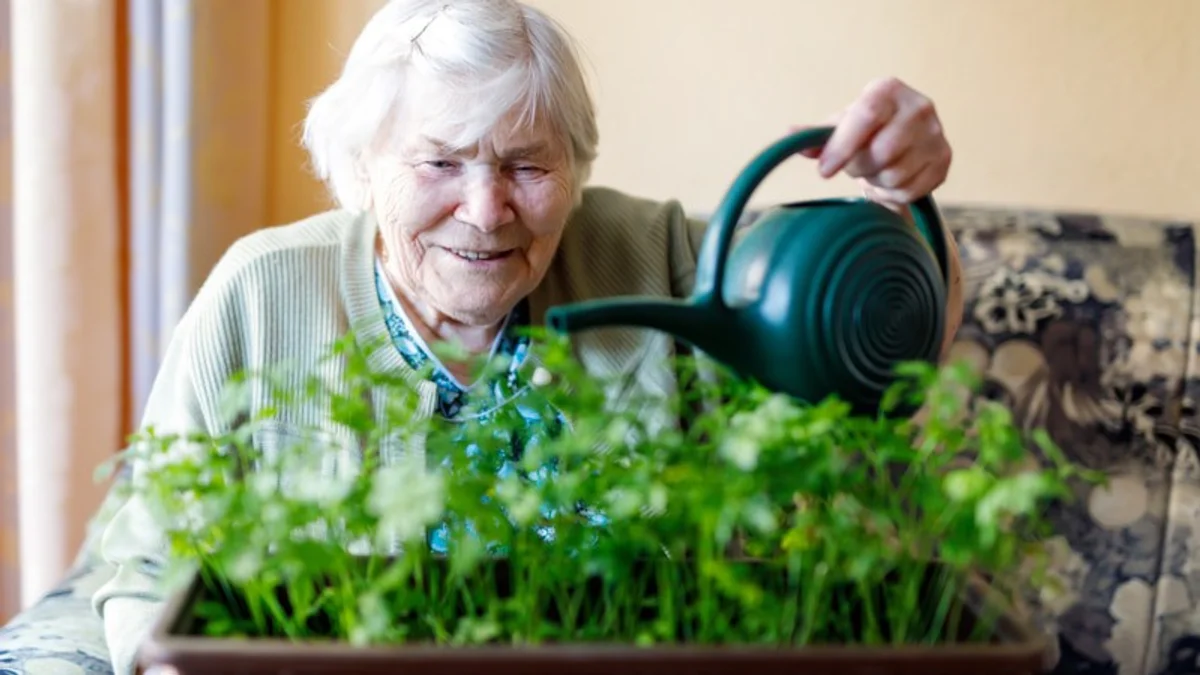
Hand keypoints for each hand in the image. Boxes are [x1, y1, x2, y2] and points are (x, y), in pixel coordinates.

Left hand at [796, 77, 951, 210]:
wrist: (904, 139)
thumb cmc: (863, 130)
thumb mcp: (838, 127)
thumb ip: (815, 135)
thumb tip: (789, 134)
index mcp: (887, 90)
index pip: (866, 115)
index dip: (842, 146)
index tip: (823, 172)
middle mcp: (918, 106)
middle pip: (881, 152)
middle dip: (859, 167)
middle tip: (855, 165)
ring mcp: (936, 134)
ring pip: (895, 175)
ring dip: (876, 181)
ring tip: (874, 169)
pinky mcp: (944, 160)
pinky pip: (909, 191)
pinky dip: (892, 193)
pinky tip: (890, 180)